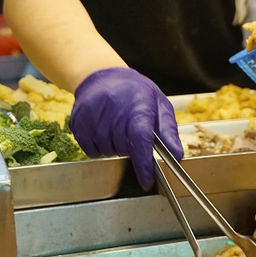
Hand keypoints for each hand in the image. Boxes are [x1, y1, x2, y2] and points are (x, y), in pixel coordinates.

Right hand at [70, 67, 182, 188]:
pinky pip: (91, 150)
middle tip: (130, 129)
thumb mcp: (158, 104)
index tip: (147, 180)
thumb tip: (177, 155)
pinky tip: (103, 129)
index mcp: (138, 108)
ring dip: (114, 146)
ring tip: (116, 126)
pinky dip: (98, 146)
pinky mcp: (78, 123)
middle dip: (130, 147)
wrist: (102, 76)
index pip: (141, 140)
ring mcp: (94, 118)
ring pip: (107, 151)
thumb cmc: (134, 91)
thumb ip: (168, 131)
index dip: (144, 163)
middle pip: (124, 149)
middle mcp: (114, 113)